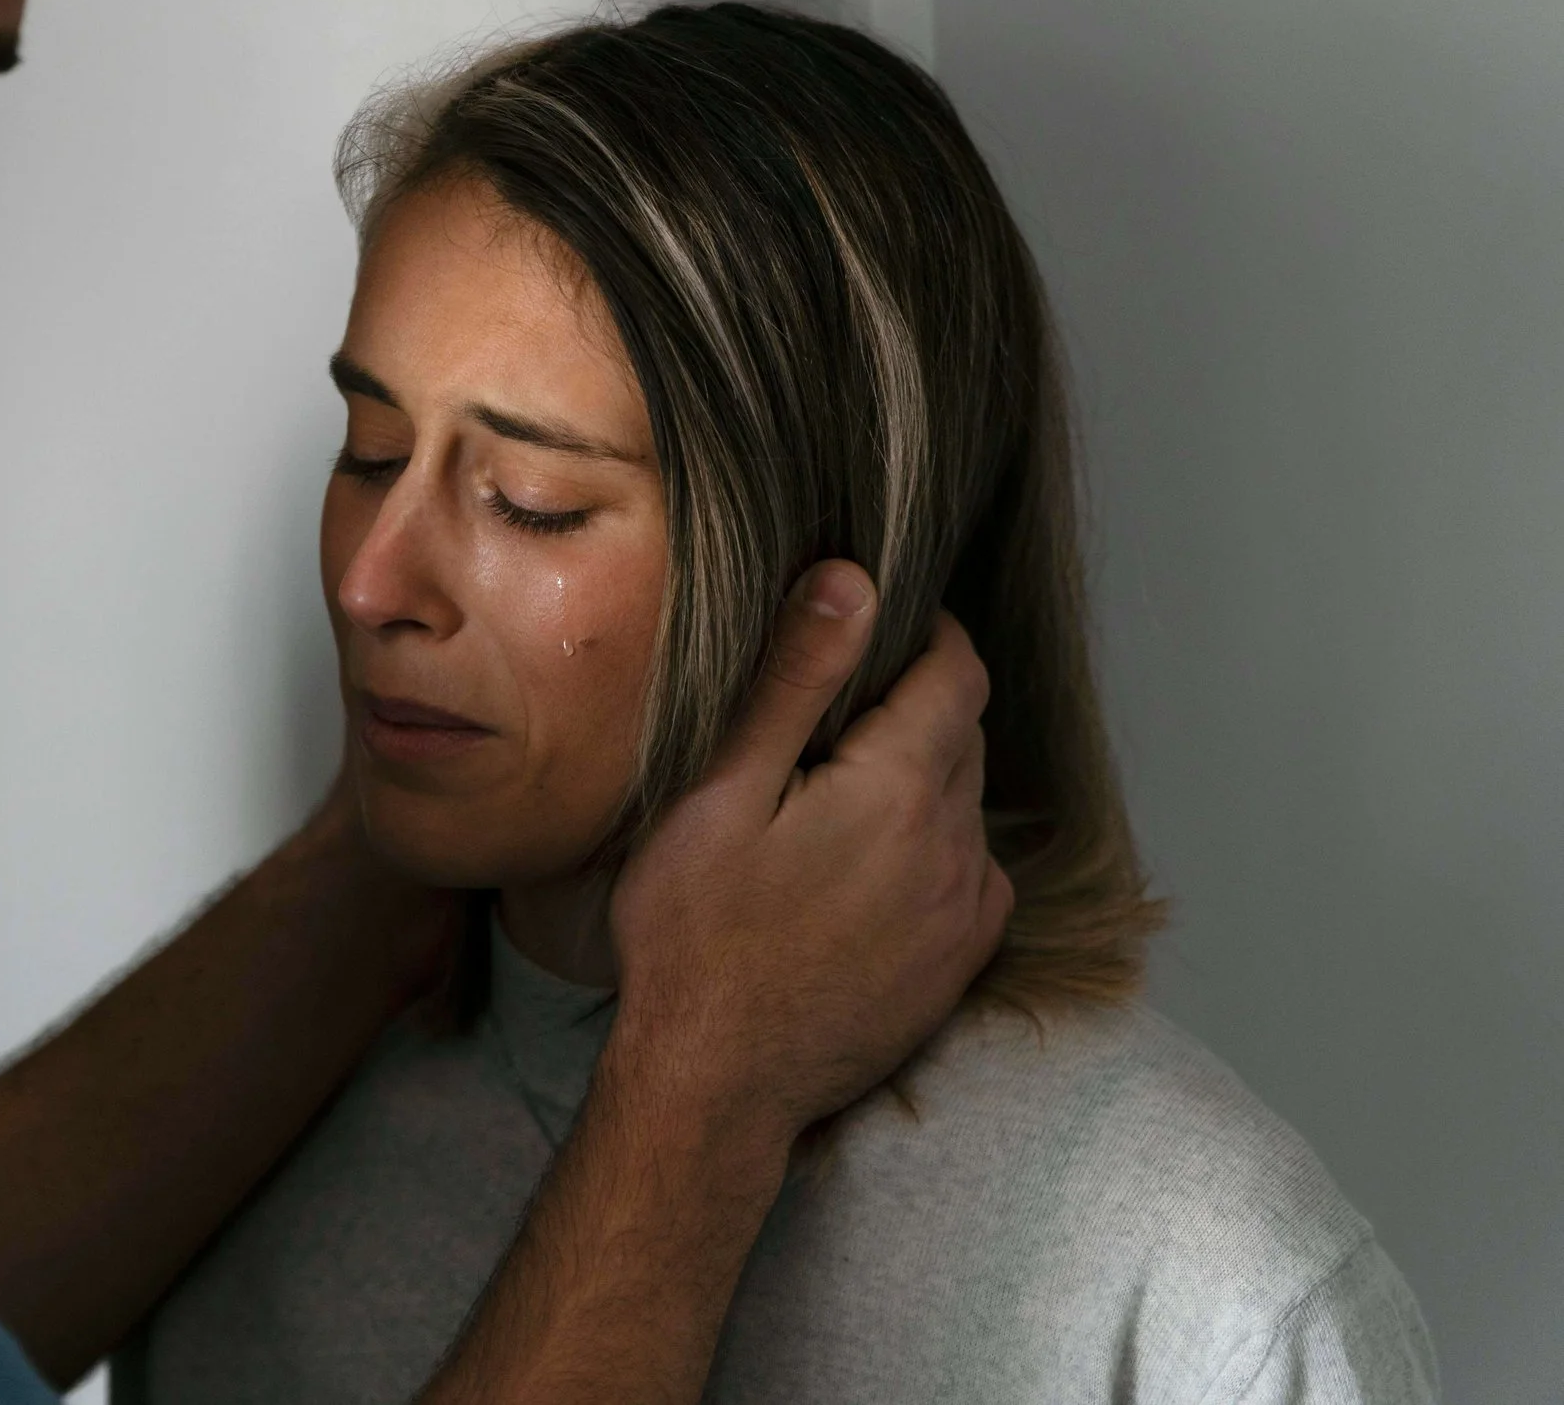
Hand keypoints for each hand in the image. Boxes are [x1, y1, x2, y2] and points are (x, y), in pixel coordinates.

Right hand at [607, 561, 1008, 1142]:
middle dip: (912, 705)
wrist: (715, 1083)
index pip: (957, 671)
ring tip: (834, 794)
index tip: (877, 624)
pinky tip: (861, 867)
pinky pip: (970, 875)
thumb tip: (850, 582)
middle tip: (829, 713)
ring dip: (921, 779)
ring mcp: (965, 915)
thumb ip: (794, 682)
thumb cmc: (695, 934)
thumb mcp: (721, 792)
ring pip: (966, 805)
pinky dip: (932, 849)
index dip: (924, 634)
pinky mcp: (959, 966)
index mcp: (900, 789)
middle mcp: (955, 848)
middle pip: (963, 734)